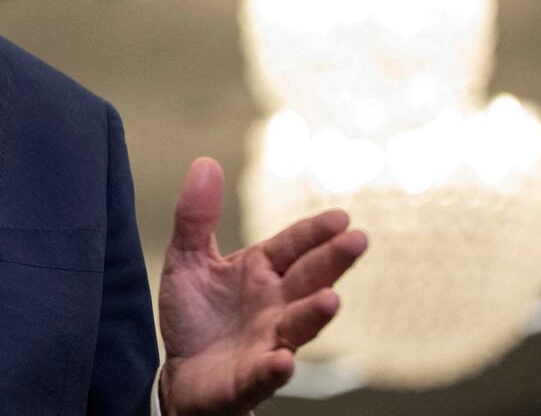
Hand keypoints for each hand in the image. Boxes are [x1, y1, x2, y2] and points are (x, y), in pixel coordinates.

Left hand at [158, 158, 365, 415]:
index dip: (314, 232)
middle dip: (331, 262)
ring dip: (314, 315)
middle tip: (357, 241)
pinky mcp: (250, 379)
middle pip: (307, 280)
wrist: (183, 375)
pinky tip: (282, 360)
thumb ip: (196, 216)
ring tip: (330, 299)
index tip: (341, 217)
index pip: (293, 247)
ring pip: (297, 328)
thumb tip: (205, 161)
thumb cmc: (196, 316)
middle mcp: (275, 306)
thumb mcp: (189, 259)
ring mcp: (268, 342)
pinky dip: (274, 368)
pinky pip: (264, 374)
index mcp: (262, 273)